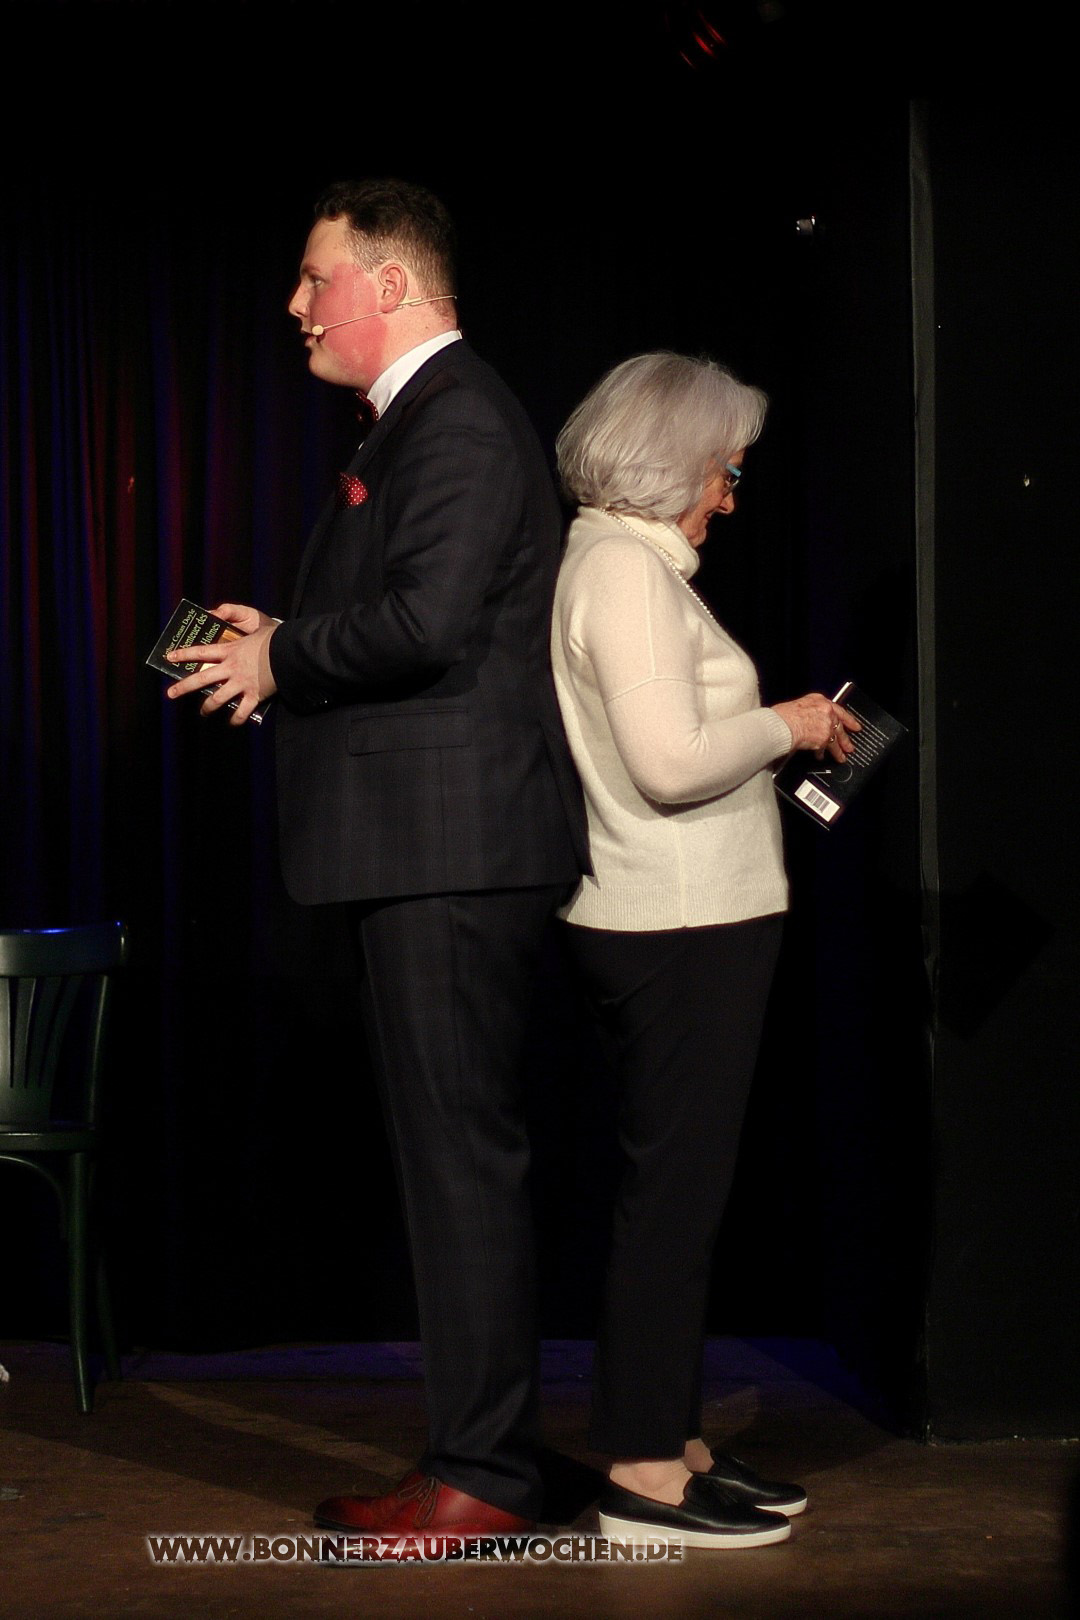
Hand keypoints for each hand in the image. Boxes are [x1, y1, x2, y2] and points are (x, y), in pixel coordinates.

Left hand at [165, 603, 277, 725]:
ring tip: (203, 713)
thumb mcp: (255, 624)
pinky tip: (232, 723)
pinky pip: (242, 712)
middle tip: (171, 694)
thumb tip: (218, 612)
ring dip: (207, 708)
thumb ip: (237, 618)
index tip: (170, 657)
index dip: (183, 654)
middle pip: (201, 679)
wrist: (290, 652)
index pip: (200, 652)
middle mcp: (231, 669)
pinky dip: (236, 720)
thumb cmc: (275, 637)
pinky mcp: (254, 695)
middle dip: (184, 687)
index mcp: (230, 651)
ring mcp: (241, 684)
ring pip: (217, 699)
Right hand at [771, 693, 860, 761]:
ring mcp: (826, 726)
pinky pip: (825, 749)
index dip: (848, 719)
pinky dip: (822, 754)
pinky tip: (820, 756)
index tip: (854, 725)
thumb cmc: (782, 715)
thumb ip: (808, 711)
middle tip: (849, 746)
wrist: (780, 724)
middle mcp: (826, 712)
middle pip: (839, 727)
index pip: (839, 710)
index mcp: (819, 701)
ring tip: (841, 757)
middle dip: (845, 739)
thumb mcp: (797, 705)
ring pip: (835, 740)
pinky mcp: (823, 740)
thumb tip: (808, 719)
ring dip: (838, 750)